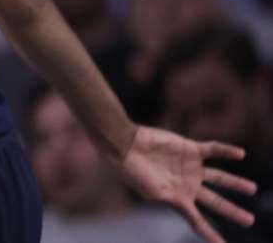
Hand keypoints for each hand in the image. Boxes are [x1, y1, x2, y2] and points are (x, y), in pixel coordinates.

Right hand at [120, 125, 256, 242]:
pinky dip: (227, 151)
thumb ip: (170, 198)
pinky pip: (213, 150)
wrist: (125, 145)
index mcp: (177, 199)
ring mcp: (190, 167)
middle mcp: (187, 184)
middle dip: (232, 212)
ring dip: (236, 183)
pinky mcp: (190, 149)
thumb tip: (182, 202)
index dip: (211, 234)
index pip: (198, 221)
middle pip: (215, 202)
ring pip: (219, 177)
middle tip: (250, 221)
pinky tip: (240, 154)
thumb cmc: (132, 171)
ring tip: (252, 189)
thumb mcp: (151, 193)